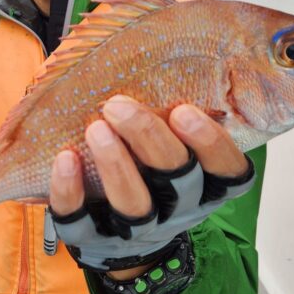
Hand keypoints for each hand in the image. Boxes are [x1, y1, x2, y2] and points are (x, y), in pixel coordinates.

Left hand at [49, 96, 251, 274]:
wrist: (123, 244)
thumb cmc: (149, 173)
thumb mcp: (175, 148)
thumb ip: (183, 111)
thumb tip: (176, 50)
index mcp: (205, 185)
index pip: (228, 170)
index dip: (211, 142)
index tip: (184, 110)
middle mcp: (177, 210)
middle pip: (177, 178)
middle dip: (150, 138)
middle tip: (118, 104)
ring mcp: (135, 230)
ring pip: (134, 204)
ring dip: (115, 164)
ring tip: (95, 128)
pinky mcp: (92, 239)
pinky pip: (80, 221)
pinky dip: (70, 190)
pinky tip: (64, 158)